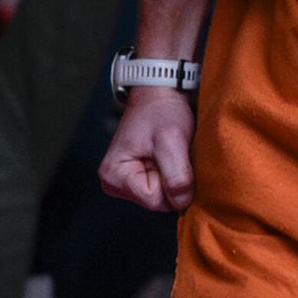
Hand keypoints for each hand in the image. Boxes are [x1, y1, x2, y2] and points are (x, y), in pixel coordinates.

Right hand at [98, 89, 194, 210]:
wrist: (160, 94)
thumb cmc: (161, 111)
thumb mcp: (171, 141)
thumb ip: (177, 176)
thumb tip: (183, 202)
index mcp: (114, 176)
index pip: (154, 201)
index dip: (172, 183)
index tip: (172, 156)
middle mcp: (115, 183)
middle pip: (157, 202)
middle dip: (173, 180)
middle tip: (173, 153)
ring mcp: (126, 182)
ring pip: (163, 196)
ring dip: (174, 177)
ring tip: (172, 153)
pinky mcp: (138, 178)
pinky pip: (163, 188)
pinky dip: (173, 174)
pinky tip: (170, 157)